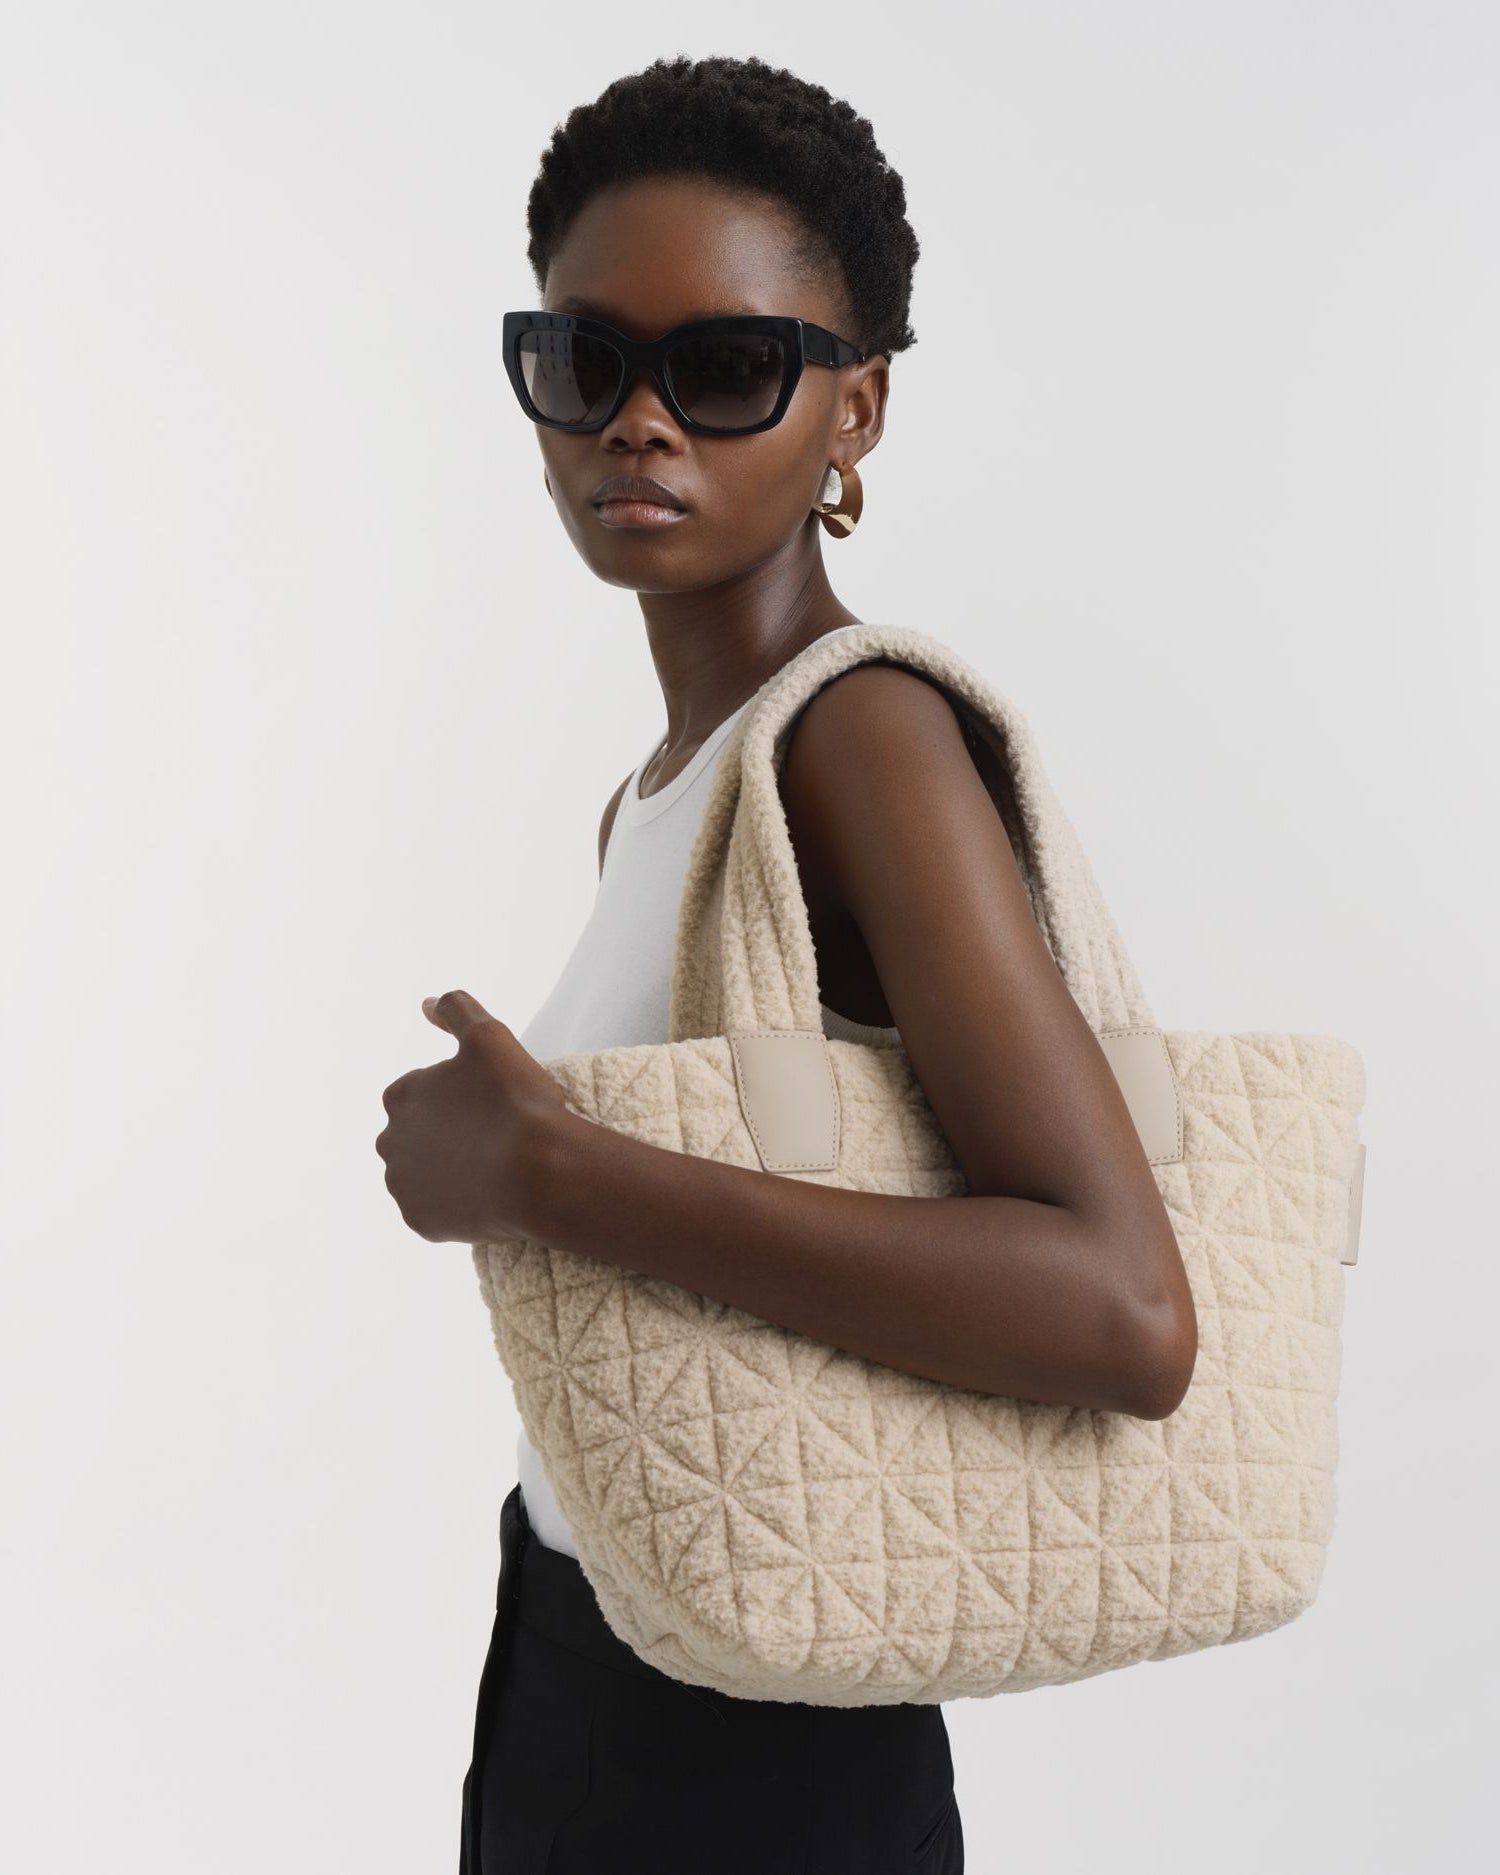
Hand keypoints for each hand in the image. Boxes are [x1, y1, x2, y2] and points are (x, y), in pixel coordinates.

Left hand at [375, 989, 570, 1244]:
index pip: (420, 1092)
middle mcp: (390, 1141)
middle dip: (445, 1135)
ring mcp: (404, 1186)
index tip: (488, 1104)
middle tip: (491, 1137)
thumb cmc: (517, 1101)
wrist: (541, 1173)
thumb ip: (456, 1010)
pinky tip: (487, 1195)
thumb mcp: (490, 1037)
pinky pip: (435, 1211)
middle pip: (416, 1135)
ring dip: (448, 1170)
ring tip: (491, 1168)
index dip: (456, 1097)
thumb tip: (425, 1003)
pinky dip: (456, 1205)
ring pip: (423, 1174)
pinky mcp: (420, 1223)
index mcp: (401, 1096)